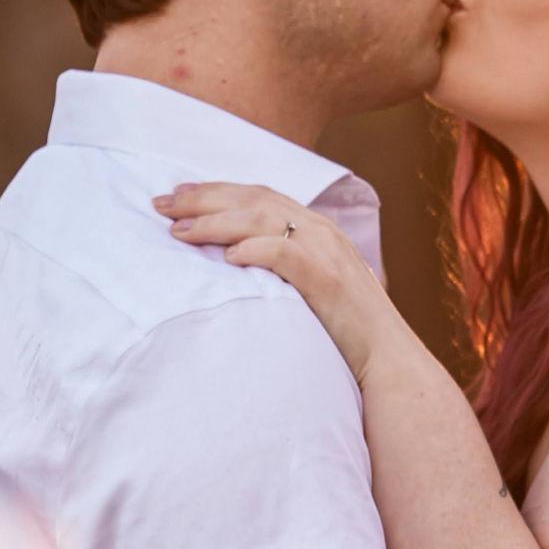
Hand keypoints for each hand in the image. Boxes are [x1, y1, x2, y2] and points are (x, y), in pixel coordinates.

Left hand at [152, 182, 412, 382]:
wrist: (387, 357)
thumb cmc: (344, 330)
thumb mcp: (311, 286)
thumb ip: (282, 267)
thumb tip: (234, 261)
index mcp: (316, 228)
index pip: (260, 196)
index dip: (217, 191)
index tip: (179, 194)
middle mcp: (321, 230)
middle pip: (254, 200)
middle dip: (204, 198)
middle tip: (161, 204)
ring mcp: (326, 252)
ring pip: (263, 220)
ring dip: (216, 222)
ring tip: (179, 231)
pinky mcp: (327, 279)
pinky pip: (285, 254)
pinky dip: (255, 249)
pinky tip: (227, 256)